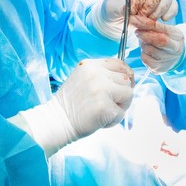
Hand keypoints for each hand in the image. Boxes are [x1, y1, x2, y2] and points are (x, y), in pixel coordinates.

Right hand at [9, 58, 133, 155]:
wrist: (56, 120)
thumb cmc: (71, 104)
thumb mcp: (83, 79)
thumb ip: (102, 75)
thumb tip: (128, 79)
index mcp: (91, 65)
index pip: (120, 64)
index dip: (126, 75)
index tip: (123, 85)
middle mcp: (97, 74)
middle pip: (127, 79)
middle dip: (123, 93)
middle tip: (109, 103)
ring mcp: (101, 89)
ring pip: (129, 94)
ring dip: (121, 106)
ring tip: (105, 111)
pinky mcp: (105, 106)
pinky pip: (121, 112)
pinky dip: (114, 120)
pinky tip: (100, 120)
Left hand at [89, 0, 177, 39]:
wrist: (116, 19)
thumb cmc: (111, 10)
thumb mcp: (110, 8)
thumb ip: (120, 8)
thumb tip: (131, 11)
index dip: (140, 0)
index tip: (132, 13)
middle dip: (151, 7)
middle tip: (141, 18)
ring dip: (160, 11)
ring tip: (149, 20)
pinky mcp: (162, 3)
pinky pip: (173, 4)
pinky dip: (170, 12)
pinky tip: (163, 20)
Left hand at [131, 19, 185, 73]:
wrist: (172, 58)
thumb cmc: (166, 40)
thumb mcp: (164, 30)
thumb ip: (153, 25)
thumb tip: (137, 21)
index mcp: (178, 36)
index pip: (162, 29)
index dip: (147, 24)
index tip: (136, 20)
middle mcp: (175, 49)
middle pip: (159, 40)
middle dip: (145, 35)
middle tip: (137, 31)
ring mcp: (168, 60)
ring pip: (149, 49)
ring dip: (143, 45)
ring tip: (146, 43)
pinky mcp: (159, 69)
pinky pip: (145, 59)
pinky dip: (143, 53)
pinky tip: (148, 52)